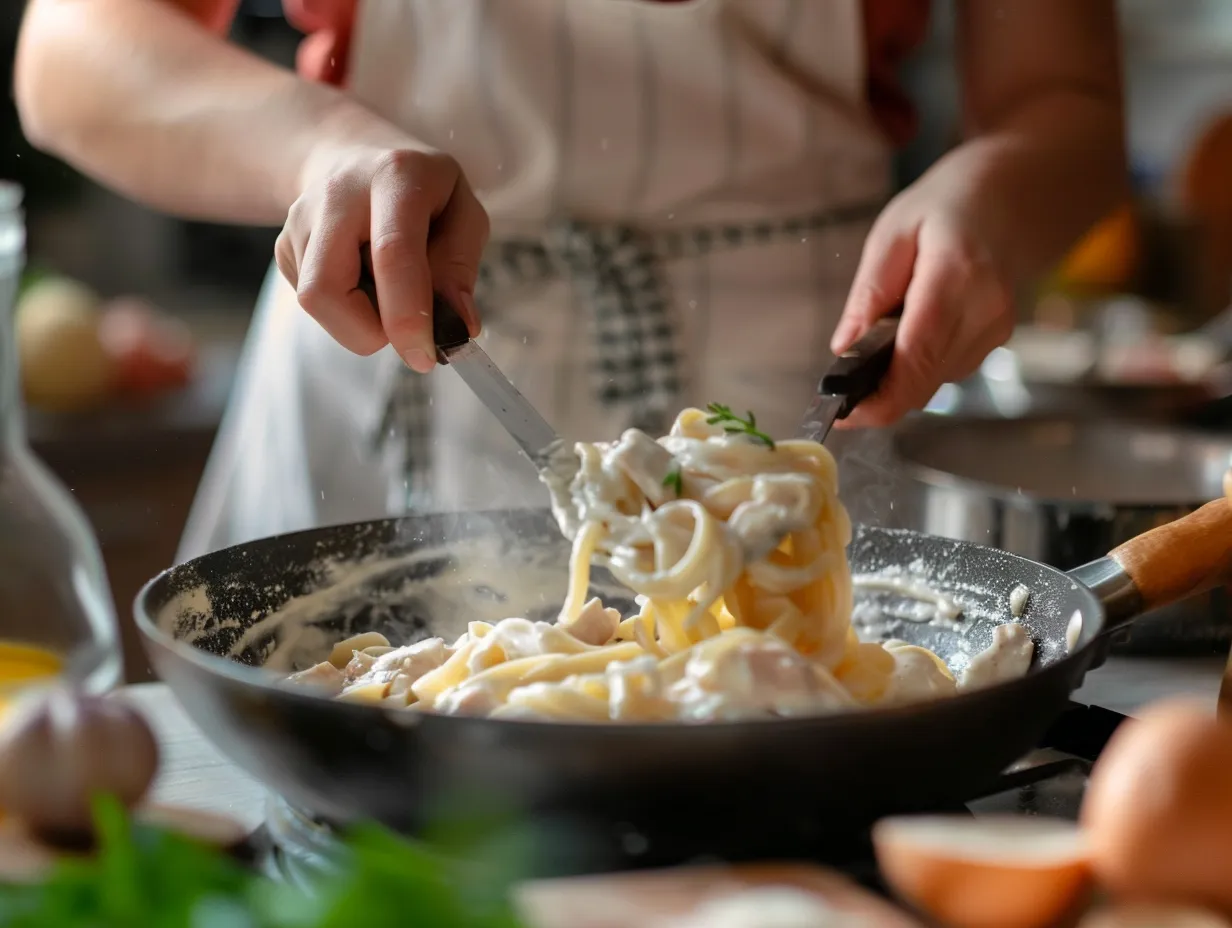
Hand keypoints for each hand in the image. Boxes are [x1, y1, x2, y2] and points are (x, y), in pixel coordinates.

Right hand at [275, 136, 488, 372]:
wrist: (355, 156)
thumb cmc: (423, 192)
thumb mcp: (463, 213)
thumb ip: (461, 268)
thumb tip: (457, 328)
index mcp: (394, 176)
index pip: (392, 253)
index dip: (408, 315)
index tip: (425, 355)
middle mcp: (336, 194)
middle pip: (326, 289)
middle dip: (368, 332)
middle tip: (408, 331)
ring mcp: (299, 221)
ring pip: (316, 303)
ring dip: (360, 321)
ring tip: (387, 288)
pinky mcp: (282, 248)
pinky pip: (315, 304)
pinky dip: (347, 310)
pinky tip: (362, 277)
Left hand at [830, 174, 1014, 426]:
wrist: (1009, 200)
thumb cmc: (945, 208)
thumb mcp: (892, 234)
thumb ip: (869, 293)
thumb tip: (843, 349)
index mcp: (957, 274)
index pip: (918, 355)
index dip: (880, 396)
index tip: (843, 412)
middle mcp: (985, 310)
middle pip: (924, 381)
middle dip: (878, 393)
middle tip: (840, 386)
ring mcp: (995, 329)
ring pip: (932, 382)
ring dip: (897, 377)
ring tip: (876, 341)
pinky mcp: (995, 340)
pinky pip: (945, 370)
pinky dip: (917, 365)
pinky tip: (907, 334)